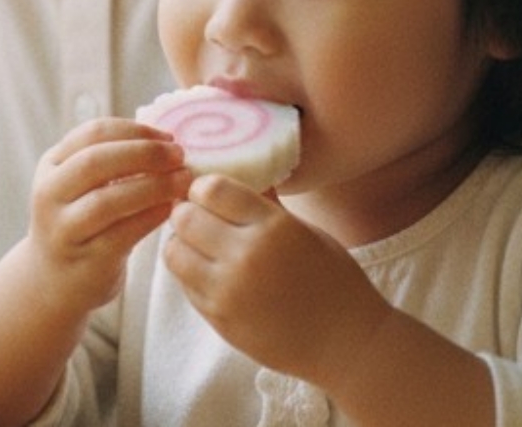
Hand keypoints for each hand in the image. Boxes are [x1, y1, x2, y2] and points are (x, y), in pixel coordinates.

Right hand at [20, 118, 190, 310]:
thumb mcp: (79, 185)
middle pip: (95, 162)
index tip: (169, 137)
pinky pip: (122, 234)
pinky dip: (151, 217)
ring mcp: (63, 228)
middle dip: (144, 153)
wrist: (53, 280)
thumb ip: (109, 161)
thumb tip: (166, 139)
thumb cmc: (81, 223)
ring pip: (107, 200)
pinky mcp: (85, 259)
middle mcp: (50, 194)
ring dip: (153, 186)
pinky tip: (172, 209)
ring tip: (183, 181)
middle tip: (180, 156)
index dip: (135, 131)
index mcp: (52, 165)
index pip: (92, 133)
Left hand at [161, 175, 389, 382]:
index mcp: (273, 228)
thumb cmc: (334, 282)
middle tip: (199, 216)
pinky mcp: (218, 319)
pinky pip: (185, 285)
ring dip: (183, 243)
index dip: (204, 187)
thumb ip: (265, 206)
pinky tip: (211, 273)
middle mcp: (246, 257)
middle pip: (185, 217)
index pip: (211, 189)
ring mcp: (228, 292)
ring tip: (201, 245)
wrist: (346, 345)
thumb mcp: (307, 232)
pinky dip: (190, 274)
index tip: (210, 193)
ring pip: (175, 251)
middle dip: (187, 211)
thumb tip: (234, 176)